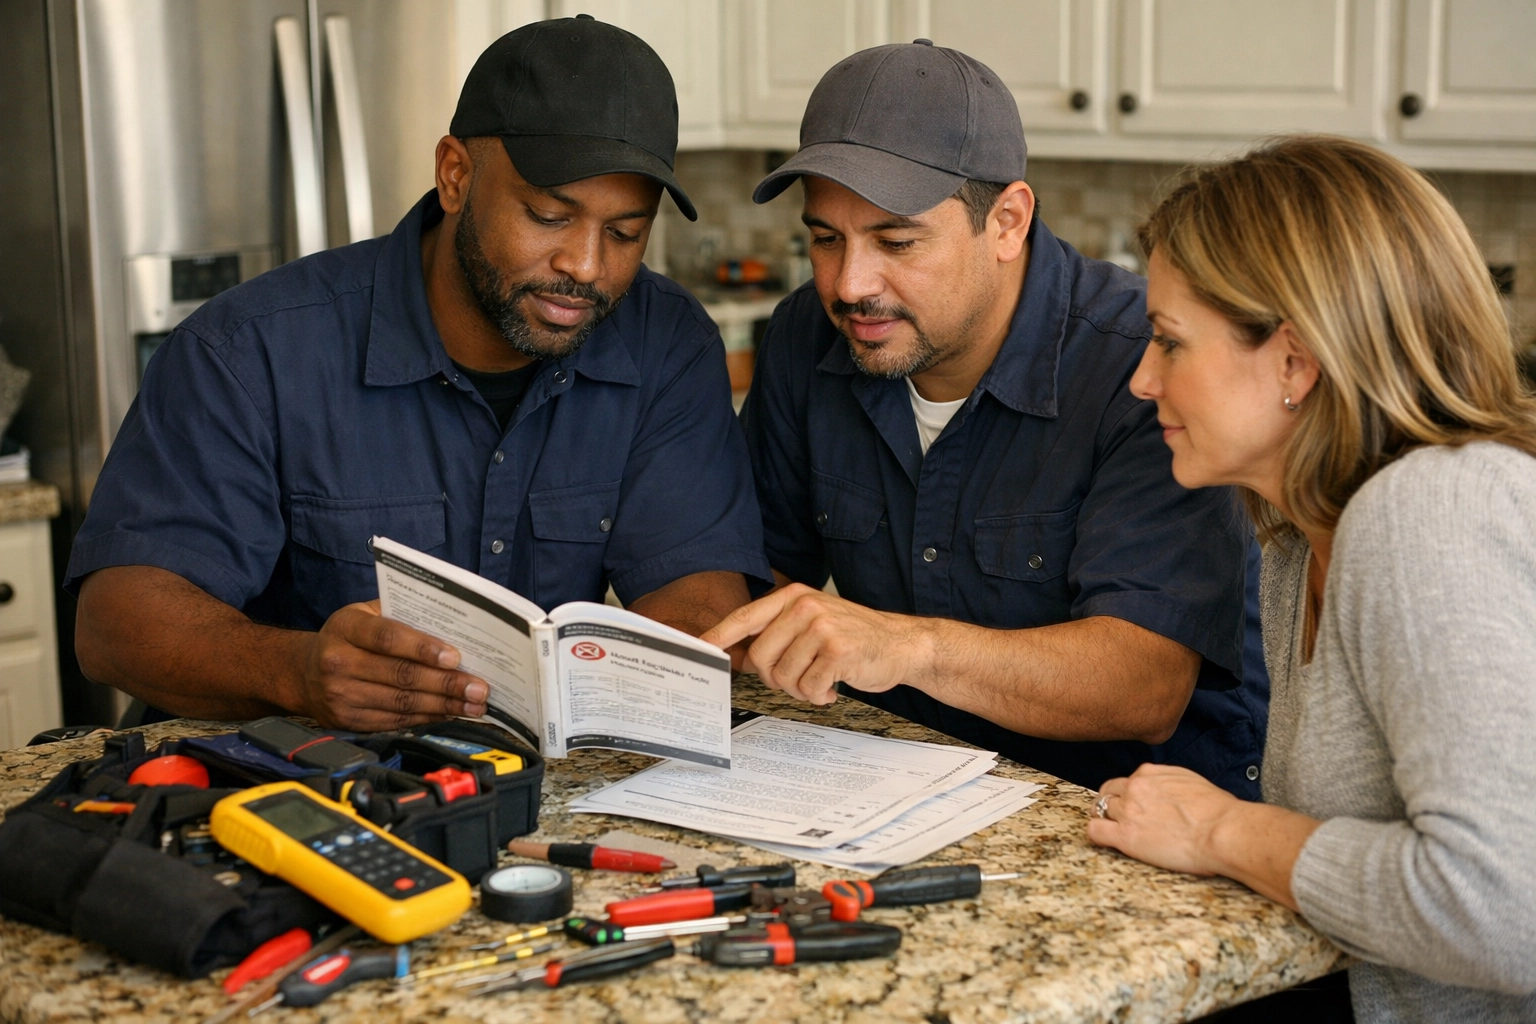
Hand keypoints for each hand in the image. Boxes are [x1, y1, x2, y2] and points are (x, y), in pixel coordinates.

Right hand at [295, 601, 489, 729]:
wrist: (303, 673)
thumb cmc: (347, 637)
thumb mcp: (363, 614)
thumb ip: (400, 614)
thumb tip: (451, 624)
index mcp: (346, 628)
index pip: (388, 638)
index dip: (423, 648)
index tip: (455, 657)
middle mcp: (339, 662)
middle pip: (401, 675)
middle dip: (446, 683)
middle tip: (479, 687)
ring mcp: (341, 696)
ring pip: (402, 703)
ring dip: (443, 705)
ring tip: (474, 704)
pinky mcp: (348, 721)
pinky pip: (395, 721)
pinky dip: (427, 719)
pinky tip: (449, 714)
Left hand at [700, 584, 929, 704]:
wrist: (902, 644)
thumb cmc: (854, 637)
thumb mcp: (813, 623)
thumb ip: (778, 634)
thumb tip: (741, 657)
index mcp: (793, 597)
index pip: (744, 618)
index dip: (718, 637)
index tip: (697, 649)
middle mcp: (805, 606)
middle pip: (759, 658)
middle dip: (775, 679)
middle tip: (799, 679)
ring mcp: (822, 626)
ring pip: (783, 677)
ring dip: (800, 689)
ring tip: (821, 679)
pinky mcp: (838, 650)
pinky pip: (808, 688)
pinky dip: (819, 695)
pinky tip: (834, 685)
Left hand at [1086, 764, 1238, 875]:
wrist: (1222, 831)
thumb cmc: (1218, 812)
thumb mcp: (1191, 781)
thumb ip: (1170, 782)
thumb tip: (1169, 791)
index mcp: (1150, 774)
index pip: (1127, 781)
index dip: (1128, 795)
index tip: (1134, 807)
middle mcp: (1135, 787)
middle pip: (1108, 792)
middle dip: (1110, 804)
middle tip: (1118, 820)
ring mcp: (1128, 810)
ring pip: (1099, 810)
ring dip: (1105, 820)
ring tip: (1114, 833)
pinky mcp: (1125, 836)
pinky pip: (1095, 831)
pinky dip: (1097, 836)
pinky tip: (1108, 842)